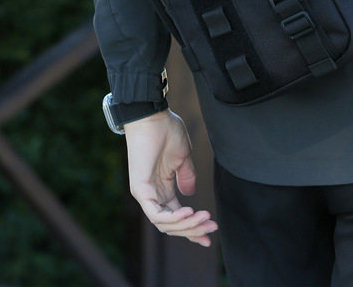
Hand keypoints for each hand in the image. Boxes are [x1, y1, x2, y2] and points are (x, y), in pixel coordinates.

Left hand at [124, 109, 217, 245]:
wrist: (153, 117)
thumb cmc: (166, 131)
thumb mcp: (183, 157)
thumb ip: (187, 176)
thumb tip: (191, 193)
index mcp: (162, 189)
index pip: (176, 218)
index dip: (193, 228)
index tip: (209, 236)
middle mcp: (153, 196)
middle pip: (172, 226)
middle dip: (193, 230)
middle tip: (212, 228)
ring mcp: (145, 195)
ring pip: (165, 224)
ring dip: (187, 224)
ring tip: (204, 218)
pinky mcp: (140, 191)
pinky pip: (156, 214)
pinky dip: (173, 217)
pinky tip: (189, 211)